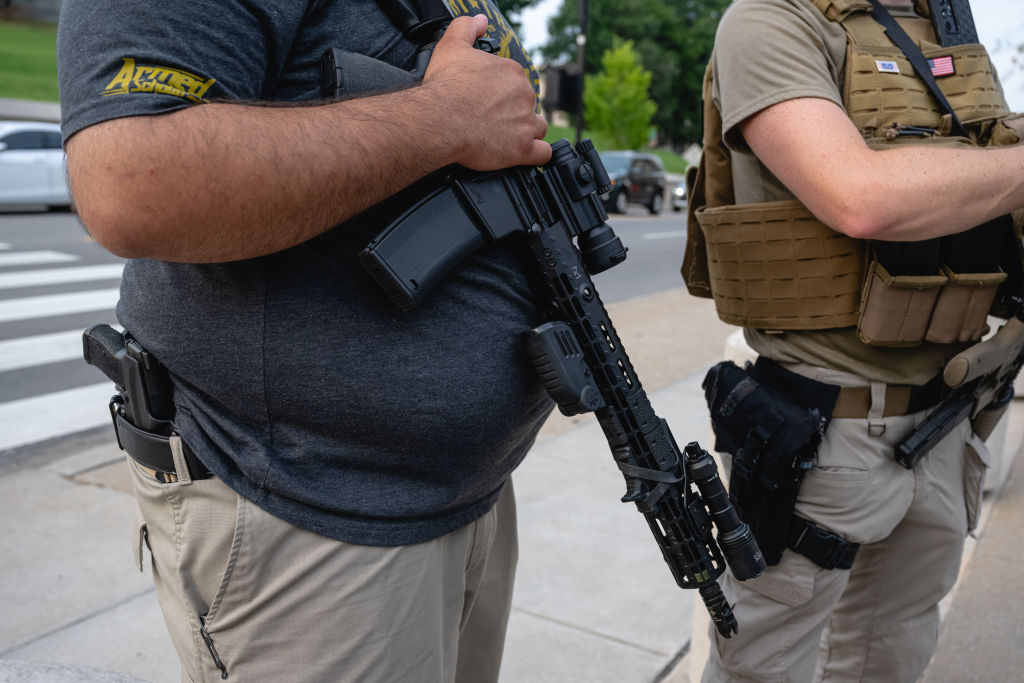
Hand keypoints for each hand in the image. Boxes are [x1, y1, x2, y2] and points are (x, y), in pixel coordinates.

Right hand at [423, 15, 550, 169]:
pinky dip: (536, 154)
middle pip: (527, 105)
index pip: (516, 82)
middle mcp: (524, 96)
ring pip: (538, 127)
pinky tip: (525, 153)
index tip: (488, 100)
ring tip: (506, 137)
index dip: (502, 92)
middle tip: (491, 120)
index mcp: (511, 72)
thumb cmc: (444, 87)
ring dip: (527, 132)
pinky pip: (543, 153)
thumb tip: (479, 20)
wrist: (438, 120)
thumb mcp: (451, 45)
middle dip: (513, 112)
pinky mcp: (523, 149)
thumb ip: (466, 27)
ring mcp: (526, 123)